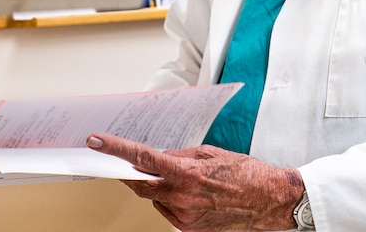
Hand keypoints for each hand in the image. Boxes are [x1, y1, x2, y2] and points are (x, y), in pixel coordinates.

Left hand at [86, 133, 304, 231]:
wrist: (267, 200)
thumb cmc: (245, 174)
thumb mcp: (210, 153)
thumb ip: (179, 155)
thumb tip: (158, 156)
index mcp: (186, 173)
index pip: (141, 159)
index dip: (116, 149)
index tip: (98, 142)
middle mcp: (182, 197)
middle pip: (140, 185)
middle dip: (130, 173)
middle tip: (125, 162)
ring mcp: (184, 216)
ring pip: (155, 198)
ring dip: (157, 186)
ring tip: (179, 177)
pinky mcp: (189, 229)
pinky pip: (167, 211)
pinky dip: (169, 199)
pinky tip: (185, 192)